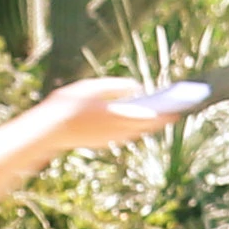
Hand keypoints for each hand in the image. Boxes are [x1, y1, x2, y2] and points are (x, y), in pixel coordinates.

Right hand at [47, 75, 181, 152]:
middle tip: (176, 111)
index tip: (180, 109)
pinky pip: (127, 135)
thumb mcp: (91, 88)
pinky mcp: (104, 143)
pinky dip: (137, 128)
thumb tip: (137, 86)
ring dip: (150, 125)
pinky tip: (140, 122)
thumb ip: (115, 86)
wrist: (48, 130)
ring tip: (162, 115)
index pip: (148, 117)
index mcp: (116, 116)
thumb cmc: (68, 105)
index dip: (165, 114)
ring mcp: (111, 139)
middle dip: (161, 119)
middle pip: (146, 126)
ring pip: (138, 132)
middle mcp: (117, 131)